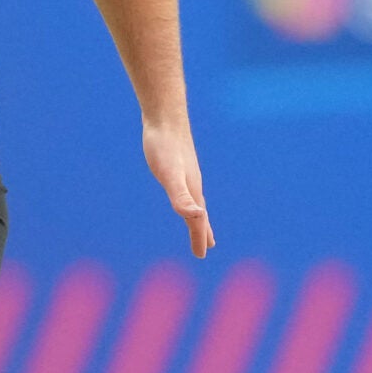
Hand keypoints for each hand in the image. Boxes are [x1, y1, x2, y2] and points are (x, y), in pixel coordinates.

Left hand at [142, 119, 213, 257]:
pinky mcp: (177, 163)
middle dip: (202, 230)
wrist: (165, 117)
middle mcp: (192, 182)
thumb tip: (196, 217)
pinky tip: (183, 192)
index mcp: (192, 190)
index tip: (202, 255)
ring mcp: (186, 173)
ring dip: (197, 213)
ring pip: (194, 198)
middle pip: (200, 212)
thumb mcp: (170, 176)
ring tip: (198, 221)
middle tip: (207, 246)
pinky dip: (187, 195)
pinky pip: (184, 185)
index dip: (198, 238)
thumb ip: (182, 197)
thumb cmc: (164, 147)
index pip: (198, 220)